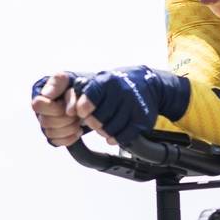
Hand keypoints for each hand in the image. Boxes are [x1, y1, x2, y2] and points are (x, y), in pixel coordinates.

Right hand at [29, 72, 114, 147]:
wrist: (85, 99)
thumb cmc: (74, 87)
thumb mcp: (68, 79)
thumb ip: (58, 82)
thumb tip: (46, 94)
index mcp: (40, 96)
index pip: (37, 105)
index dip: (54, 108)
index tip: (66, 105)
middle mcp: (40, 111)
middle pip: (45, 122)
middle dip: (65, 119)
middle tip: (77, 113)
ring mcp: (46, 125)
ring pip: (51, 134)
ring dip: (69, 128)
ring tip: (79, 120)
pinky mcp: (53, 136)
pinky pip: (57, 142)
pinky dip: (70, 137)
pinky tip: (78, 130)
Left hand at [74, 67, 191, 144]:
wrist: (149, 85)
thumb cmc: (118, 85)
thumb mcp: (102, 81)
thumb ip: (85, 93)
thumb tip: (70, 111)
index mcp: (107, 81)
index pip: (90, 97)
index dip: (83, 109)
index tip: (82, 113)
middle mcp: (121, 92)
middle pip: (100, 118)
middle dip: (94, 123)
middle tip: (94, 123)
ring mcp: (133, 106)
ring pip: (111, 129)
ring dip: (105, 132)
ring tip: (104, 128)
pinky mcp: (143, 119)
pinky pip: (125, 135)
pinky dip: (116, 138)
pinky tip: (113, 136)